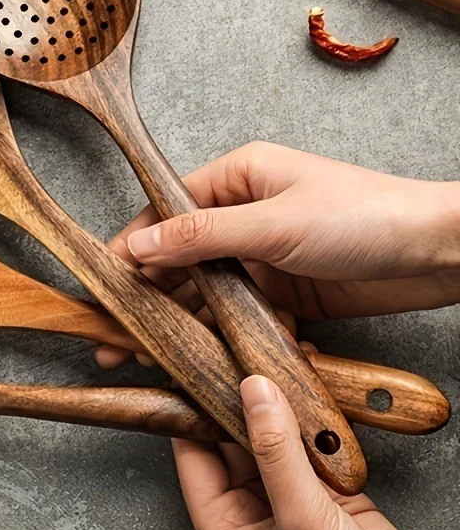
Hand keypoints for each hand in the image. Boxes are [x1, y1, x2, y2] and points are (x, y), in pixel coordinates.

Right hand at [117, 142, 459, 319]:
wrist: (437, 253)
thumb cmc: (365, 216)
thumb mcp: (273, 223)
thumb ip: (202, 236)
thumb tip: (140, 242)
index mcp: (238, 178)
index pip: (168, 211)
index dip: (133, 245)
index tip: (104, 279)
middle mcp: (244, 214)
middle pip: (180, 254)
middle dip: (146, 291)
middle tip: (114, 330)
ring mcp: (261, 255)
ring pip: (204, 287)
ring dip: (175, 317)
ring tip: (142, 350)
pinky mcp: (280, 290)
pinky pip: (234, 310)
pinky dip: (212, 330)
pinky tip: (188, 351)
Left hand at [175, 375, 456, 529]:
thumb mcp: (302, 521)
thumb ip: (278, 453)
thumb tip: (254, 390)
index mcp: (224, 522)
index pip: (192, 449)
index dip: (193, 406)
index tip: (199, 363)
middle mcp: (250, 507)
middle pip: (232, 436)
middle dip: (240, 396)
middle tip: (242, 350)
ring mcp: (288, 496)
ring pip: (272, 434)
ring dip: (279, 401)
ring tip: (277, 358)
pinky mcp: (326, 490)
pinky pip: (309, 441)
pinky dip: (313, 415)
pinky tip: (314, 385)